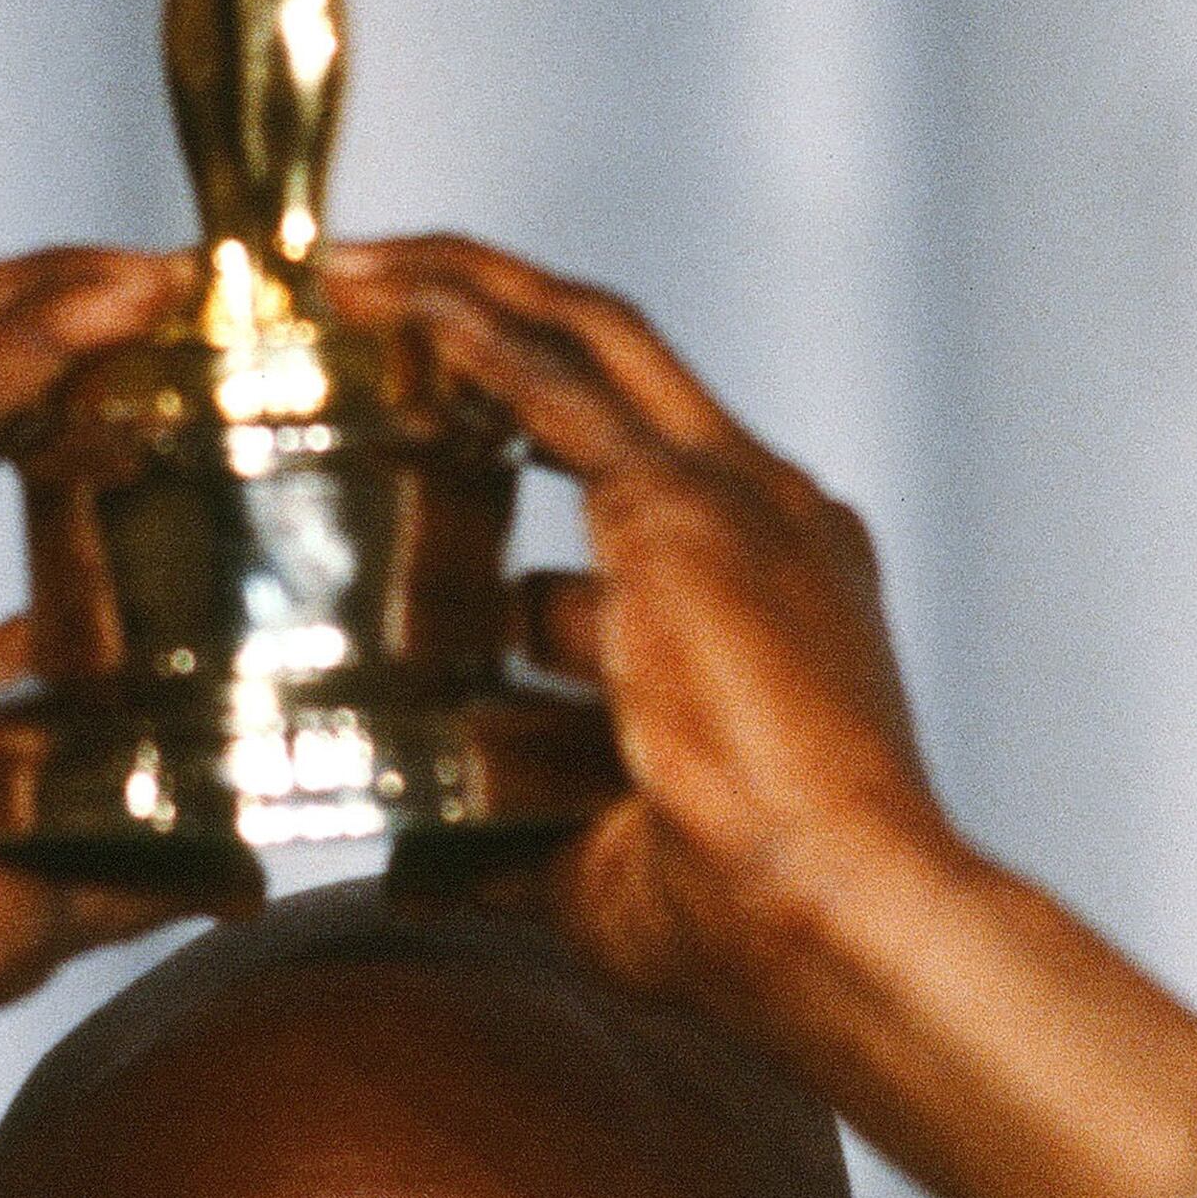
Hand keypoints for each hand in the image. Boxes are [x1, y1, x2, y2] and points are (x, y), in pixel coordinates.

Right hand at [0, 250, 249, 1197]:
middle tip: (226, 307)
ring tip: (177, 264)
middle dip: (102, 340)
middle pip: (0, 407)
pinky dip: (32, 340)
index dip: (139, 476)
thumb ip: (134, 874)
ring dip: (63, 293)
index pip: (52, 540)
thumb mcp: (31, 910)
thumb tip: (247, 880)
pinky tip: (119, 297)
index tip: (250, 443)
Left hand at [332, 237, 1196, 1197]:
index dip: (524, 413)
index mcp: (769, 579)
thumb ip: (511, 838)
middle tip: (366, 285)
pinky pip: (556, 382)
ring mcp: (734, 500)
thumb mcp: (604, 863)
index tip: (419, 404)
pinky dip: (466, 328)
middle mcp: (764, 511)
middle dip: (488, 301)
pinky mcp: (687, 513)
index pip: (634, 452)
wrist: (847, 924)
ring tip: (349, 273)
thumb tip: (413, 862)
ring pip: (584, 335)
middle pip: (613, 355)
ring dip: (462, 290)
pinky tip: (383, 299)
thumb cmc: (752, 923)